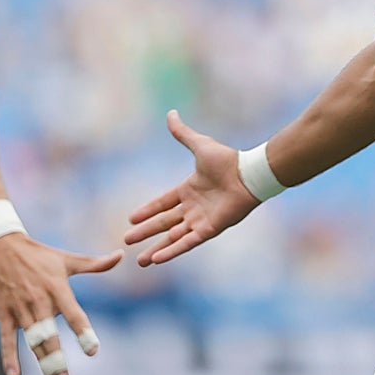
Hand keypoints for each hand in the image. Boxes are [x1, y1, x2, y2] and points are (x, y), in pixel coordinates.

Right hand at [0, 234, 121, 374]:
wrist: (2, 246)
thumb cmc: (39, 254)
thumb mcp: (67, 259)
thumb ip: (94, 264)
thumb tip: (120, 256)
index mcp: (57, 288)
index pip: (74, 314)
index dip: (83, 332)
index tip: (92, 350)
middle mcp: (39, 300)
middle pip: (50, 334)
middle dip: (57, 358)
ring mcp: (20, 308)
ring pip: (32, 340)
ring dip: (42, 361)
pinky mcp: (3, 313)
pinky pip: (6, 338)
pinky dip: (9, 357)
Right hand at [124, 110, 260, 265]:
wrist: (248, 174)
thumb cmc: (227, 160)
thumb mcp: (199, 145)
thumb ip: (183, 133)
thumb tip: (171, 113)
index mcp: (189, 189)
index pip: (162, 203)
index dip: (147, 211)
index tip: (131, 219)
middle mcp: (193, 207)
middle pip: (163, 223)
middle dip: (145, 233)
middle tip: (126, 241)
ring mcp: (200, 220)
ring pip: (173, 238)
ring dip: (157, 249)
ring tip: (140, 261)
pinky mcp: (209, 230)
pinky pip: (187, 243)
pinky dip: (173, 251)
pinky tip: (157, 259)